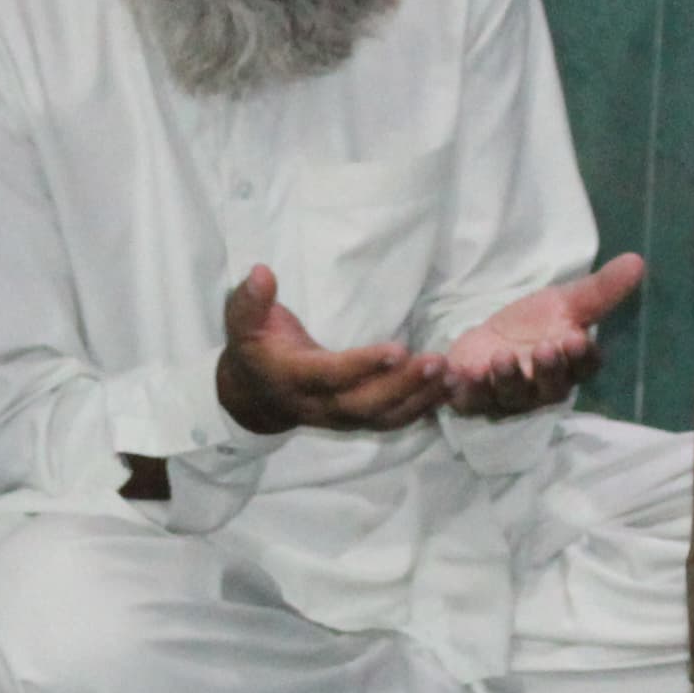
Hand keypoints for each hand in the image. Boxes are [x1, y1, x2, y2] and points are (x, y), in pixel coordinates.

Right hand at [212, 265, 444, 436]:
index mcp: (292, 379)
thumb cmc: (255, 350)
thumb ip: (251, 300)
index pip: (330, 376)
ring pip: (382, 417)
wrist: (255, 396)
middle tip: (437, 361)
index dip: (363, 366)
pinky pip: (391, 421)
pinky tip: (448, 389)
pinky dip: (422, 408)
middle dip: (402, 386)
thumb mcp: (242, 323)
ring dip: (419, 399)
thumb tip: (262, 271)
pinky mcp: (357, 420)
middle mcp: (318, 406)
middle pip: (364, 404)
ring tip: (451, 376)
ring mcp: (340, 418)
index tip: (397, 349)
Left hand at [438, 253, 645, 418]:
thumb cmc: (531, 326)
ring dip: (507, 378)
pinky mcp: (472, 399)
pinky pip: (468, 399)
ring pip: (511, 395)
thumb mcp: (564, 302)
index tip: (577, 337)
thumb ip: (600, 289)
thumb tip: (637, 261)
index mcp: (570, 367)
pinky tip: (457, 367)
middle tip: (546, 348)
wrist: (486, 341)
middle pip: (551, 387)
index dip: (581, 357)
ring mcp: (506, 397)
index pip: (584, 368)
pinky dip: (463, 386)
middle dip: (548, 370)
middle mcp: (541, 389)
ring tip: (502, 357)